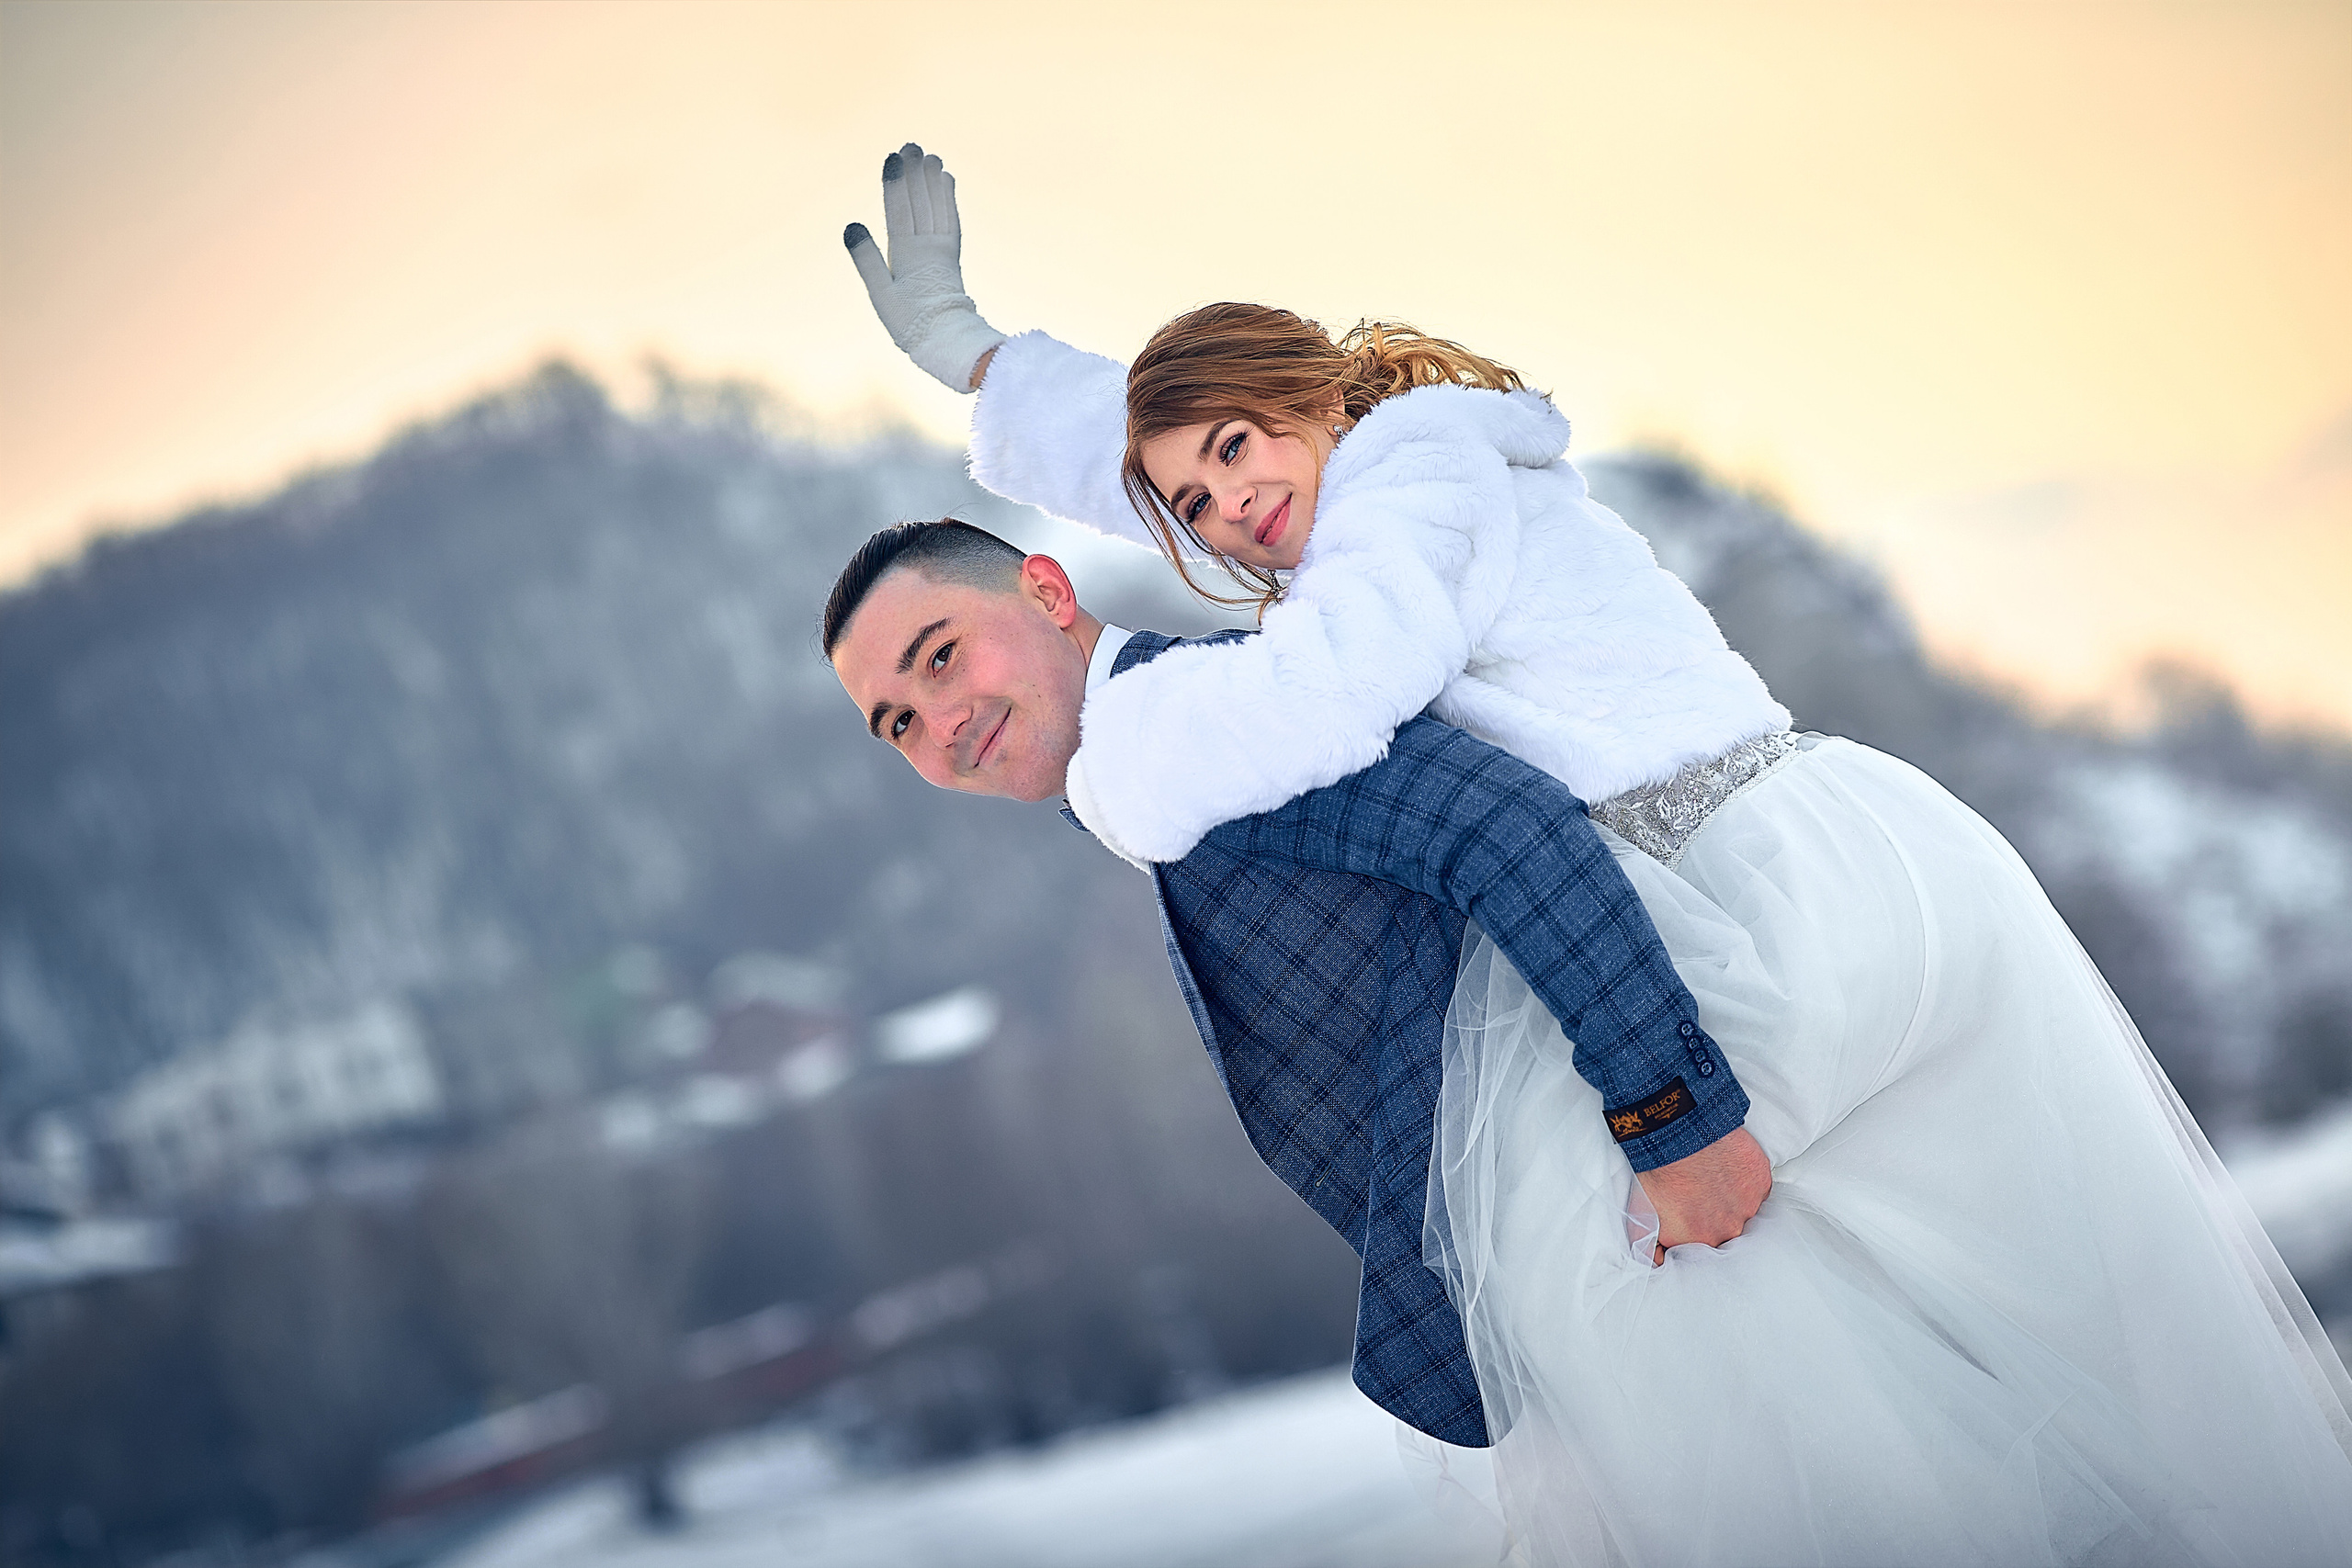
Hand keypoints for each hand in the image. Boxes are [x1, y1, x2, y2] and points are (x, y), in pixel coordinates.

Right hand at [844, 142, 1006, 392]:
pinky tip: (947, 181)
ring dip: (932, 181)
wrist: (946, 341)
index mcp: (906, 254)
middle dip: (914, 173)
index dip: (896, 183)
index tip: (895, 156)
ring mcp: (942, 250)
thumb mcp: (881, 294)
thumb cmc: (909, 322)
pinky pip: (951, 220)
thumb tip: (851, 226)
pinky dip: (949, 199)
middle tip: (911, 145)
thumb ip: (867, 260)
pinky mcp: (952, 256)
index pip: (899, 211)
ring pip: (937, 207)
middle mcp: (927, 247)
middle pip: (919, 203)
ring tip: (931, 156)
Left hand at [1635, 1127, 1770, 1265]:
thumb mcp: (1640, 1216)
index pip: (1702, 1244)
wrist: (1676, 1133)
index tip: (1688, 1211)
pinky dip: (1744, 1179)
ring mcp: (1747, 1206)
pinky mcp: (1760, 1183)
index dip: (1694, 1226)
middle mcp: (1727, 1230)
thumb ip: (1649, 1248)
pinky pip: (1756, 1187)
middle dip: (1713, 1213)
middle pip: (1724, 1228)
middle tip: (1698, 1190)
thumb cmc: (1656, 1171)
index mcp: (1699, 1241)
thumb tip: (1657, 1262)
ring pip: (1741, 1208)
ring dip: (1729, 1196)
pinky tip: (1727, 1165)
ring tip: (1711, 1174)